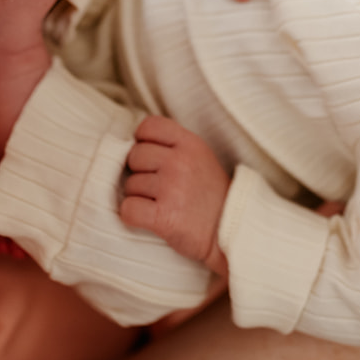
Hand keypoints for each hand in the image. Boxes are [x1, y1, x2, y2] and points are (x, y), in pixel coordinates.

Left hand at [120, 115, 230, 276]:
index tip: (150, 157)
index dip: (143, 141)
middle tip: (158, 187)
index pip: (149, 126)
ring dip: (139, 197)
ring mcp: (171, 188)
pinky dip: (132, 217)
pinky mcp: (163, 216)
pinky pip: (127, 209)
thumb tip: (136, 144)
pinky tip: (148, 218)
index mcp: (190, 144)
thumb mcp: (202, 158)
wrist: (232, 232)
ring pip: (130, 185)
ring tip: (161, 205)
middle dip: (140, 172)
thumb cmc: (213, 197)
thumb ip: (174, 147)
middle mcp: (180, 161)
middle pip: (134, 156)